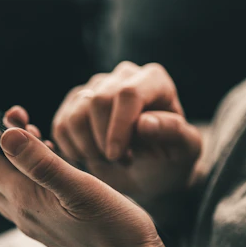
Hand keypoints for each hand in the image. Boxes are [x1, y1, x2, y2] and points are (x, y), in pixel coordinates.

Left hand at [0, 119, 169, 246]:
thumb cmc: (114, 231)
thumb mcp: (80, 187)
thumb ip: (41, 162)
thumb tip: (8, 135)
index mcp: (26, 200)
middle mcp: (25, 214)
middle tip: (15, 118)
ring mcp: (37, 223)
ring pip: (7, 185)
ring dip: (11, 158)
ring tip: (33, 135)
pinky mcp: (52, 228)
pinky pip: (26, 196)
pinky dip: (28, 173)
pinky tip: (53, 163)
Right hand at [51, 61, 202, 207]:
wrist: (151, 170)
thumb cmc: (171, 158)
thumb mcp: (184, 151)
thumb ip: (172, 133)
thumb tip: (144, 123)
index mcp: (154, 80)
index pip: (128, 94)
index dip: (119, 127)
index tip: (117, 156)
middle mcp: (123, 75)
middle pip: (97, 101)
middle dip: (103, 140)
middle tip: (120, 162)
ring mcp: (95, 86)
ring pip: (75, 114)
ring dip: (88, 148)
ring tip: (109, 160)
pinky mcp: (74, 103)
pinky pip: (61, 126)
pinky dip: (72, 150)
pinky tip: (92, 157)